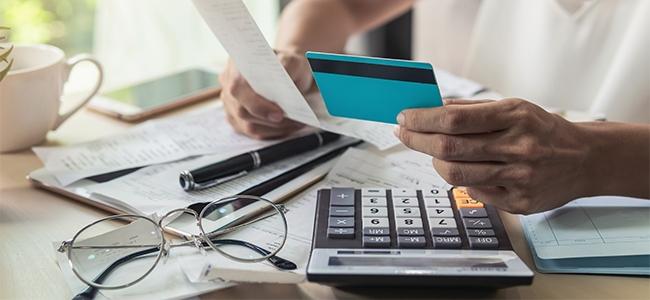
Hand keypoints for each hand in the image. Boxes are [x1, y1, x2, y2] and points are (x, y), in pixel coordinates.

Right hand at [219, 50, 311, 138]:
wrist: (287, 69)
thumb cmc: (287, 64)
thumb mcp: (292, 59)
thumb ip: (288, 66)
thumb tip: (284, 83)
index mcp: (237, 65)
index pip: (238, 88)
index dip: (257, 105)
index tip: (279, 114)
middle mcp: (228, 84)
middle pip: (241, 111)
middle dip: (269, 121)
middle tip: (295, 122)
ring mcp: (230, 102)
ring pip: (247, 125)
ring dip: (274, 129)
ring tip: (297, 124)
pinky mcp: (237, 118)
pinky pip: (252, 131)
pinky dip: (272, 132)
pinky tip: (289, 127)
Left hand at [395, 98, 594, 213]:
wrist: (586, 159)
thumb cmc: (543, 130)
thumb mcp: (514, 108)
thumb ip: (472, 109)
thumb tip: (431, 108)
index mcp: (515, 116)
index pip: (455, 119)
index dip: (422, 119)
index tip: (405, 117)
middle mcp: (518, 147)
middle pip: (450, 148)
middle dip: (417, 140)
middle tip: (403, 133)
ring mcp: (519, 178)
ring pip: (456, 174)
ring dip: (435, 161)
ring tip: (433, 152)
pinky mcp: (519, 203)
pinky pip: (473, 191)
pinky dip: (462, 178)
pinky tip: (464, 168)